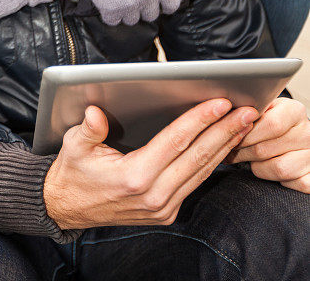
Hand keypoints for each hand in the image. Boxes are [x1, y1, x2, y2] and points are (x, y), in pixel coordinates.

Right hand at [43, 99, 257, 229]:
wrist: (68, 207)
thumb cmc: (74, 172)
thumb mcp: (74, 146)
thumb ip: (87, 129)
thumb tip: (95, 112)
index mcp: (134, 177)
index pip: (175, 142)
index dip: (199, 120)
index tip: (220, 103)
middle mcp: (153, 195)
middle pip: (197, 157)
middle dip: (225, 131)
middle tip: (247, 111)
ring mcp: (163, 207)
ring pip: (202, 172)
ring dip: (225, 146)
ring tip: (243, 124)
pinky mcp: (166, 212)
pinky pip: (194, 183)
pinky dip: (212, 162)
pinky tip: (223, 145)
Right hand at [56, 0, 200, 25]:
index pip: (172, 4)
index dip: (168, 3)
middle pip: (152, 15)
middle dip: (148, 7)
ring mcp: (126, 4)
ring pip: (133, 19)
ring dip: (130, 12)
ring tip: (124, 0)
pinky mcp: (108, 7)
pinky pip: (114, 21)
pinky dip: (112, 15)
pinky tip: (110, 4)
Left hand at [227, 97, 309, 192]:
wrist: (292, 135)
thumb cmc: (271, 121)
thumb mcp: (262, 108)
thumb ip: (248, 108)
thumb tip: (224, 111)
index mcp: (294, 111)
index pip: (271, 124)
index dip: (247, 133)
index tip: (232, 135)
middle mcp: (307, 133)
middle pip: (266, 149)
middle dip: (242, 152)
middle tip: (230, 150)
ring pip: (277, 168)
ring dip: (256, 166)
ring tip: (247, 158)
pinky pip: (289, 183)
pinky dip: (273, 178)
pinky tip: (265, 167)